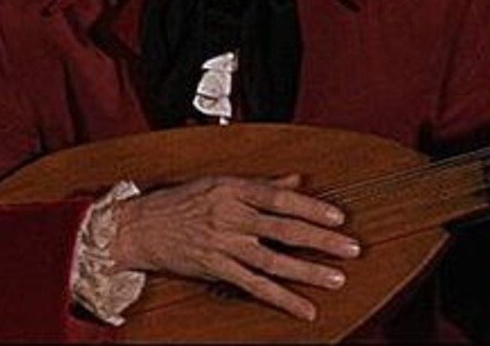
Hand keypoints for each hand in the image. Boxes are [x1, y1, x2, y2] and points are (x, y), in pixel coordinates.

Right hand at [109, 174, 359, 320]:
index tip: (338, 217)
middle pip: (284, 230)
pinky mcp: (215, 268)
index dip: (311, 207)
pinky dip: (281, 299)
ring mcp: (223, 244)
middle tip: (351, 248)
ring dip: (307, 272)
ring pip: (273, 261)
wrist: (138, 227)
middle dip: (321, 240)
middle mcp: (229, 216)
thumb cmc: (178, 202)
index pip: (279, 198)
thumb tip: (297, 180)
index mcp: (232, 189)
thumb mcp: (218, 183)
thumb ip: (261, 184)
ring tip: (336, 279)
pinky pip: (254, 286)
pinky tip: (304, 308)